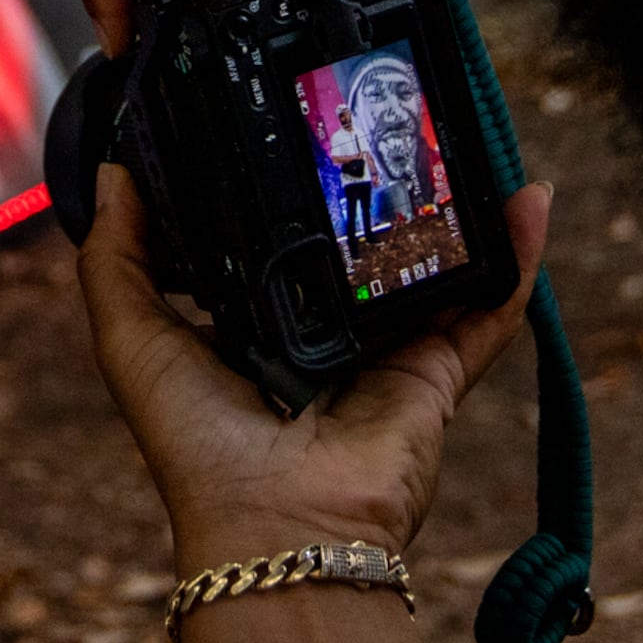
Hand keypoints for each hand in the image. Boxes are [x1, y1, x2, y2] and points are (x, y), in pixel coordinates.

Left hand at [79, 164, 551, 568]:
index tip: (299, 118)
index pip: (276, 240)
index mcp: (253, 327)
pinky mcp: (439, 376)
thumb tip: (112, 172)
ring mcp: (387, 354)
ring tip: (467, 139)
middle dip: (383, 186)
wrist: (279, 527)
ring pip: (434, 267)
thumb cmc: (197, 445)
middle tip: (395, 115)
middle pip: (362, 246)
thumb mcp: (133, 339)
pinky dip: (516, 259)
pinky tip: (529, 201)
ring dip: (458, 210)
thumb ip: (117, 258)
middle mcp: (324, 338)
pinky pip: (488, 308)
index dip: (288, 185)